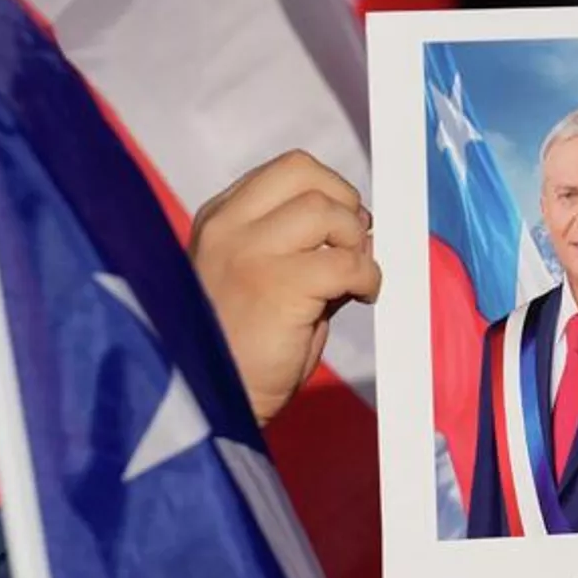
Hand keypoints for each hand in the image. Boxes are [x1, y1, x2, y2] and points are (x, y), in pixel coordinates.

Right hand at [191, 150, 379, 424]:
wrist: (209, 405)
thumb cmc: (238, 349)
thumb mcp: (258, 279)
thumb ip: (297, 247)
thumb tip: (358, 229)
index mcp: (219, 220)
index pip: (286, 171)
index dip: (327, 190)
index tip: (341, 224)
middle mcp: (228, 228)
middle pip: (305, 172)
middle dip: (344, 202)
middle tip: (353, 242)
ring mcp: (249, 253)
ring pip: (326, 210)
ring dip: (355, 241)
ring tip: (354, 275)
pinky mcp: (278, 286)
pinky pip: (345, 261)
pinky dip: (367, 276)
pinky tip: (362, 295)